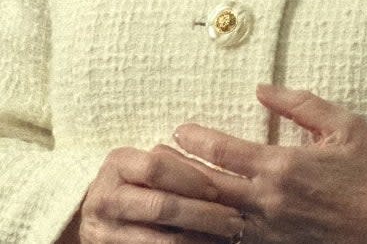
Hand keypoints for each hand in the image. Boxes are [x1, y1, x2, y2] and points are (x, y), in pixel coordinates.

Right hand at [77, 143, 245, 242]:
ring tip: (226, 238)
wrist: (97, 218)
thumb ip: (174, 164)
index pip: (157, 168)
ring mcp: (104, 232)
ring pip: (161, 240)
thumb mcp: (145, 168)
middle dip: (203, 214)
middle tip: (233, 220)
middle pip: (161, 206)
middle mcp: (105, 198)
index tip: (217, 190)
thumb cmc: (133, 185)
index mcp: (117, 165)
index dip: (190, 178)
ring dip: (198, 240)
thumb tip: (217, 174)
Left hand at [172, 83, 366, 243]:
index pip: (225, 151)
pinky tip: (183, 229)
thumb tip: (265, 89)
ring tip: (156, 195)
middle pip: (206, 187)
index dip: (196, 138)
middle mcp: (265, 202)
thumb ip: (303, 104)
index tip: (178, 129)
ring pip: (209, 220)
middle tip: (149, 159)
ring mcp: (263, 234)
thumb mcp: (347, 129)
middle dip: (175, 172)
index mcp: (282, 168)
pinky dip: (201, 237)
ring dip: (181, 206)